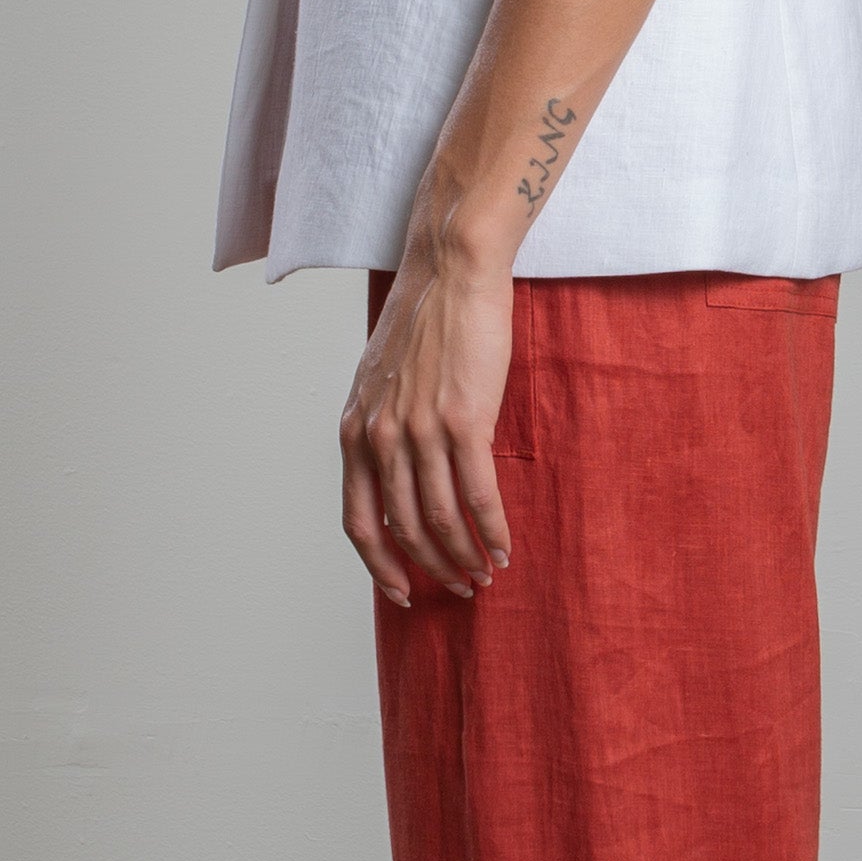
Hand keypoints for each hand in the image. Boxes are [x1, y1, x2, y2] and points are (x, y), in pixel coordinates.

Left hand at [338, 234, 514, 607]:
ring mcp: (421, 431)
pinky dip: (494, 531)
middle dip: (433, 568)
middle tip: (460, 586)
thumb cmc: (424, 318)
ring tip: (486, 574)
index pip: (358, 521)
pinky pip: (478, 496)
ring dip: (465, 557)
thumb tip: (400, 476)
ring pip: (441, 521)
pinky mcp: (464, 421)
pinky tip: (506, 547)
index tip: (400, 591)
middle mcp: (381, 437)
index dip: (378, 566)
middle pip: (403, 530)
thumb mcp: (381, 379)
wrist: (452, 269)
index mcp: (355, 429)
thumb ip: (383, 427)